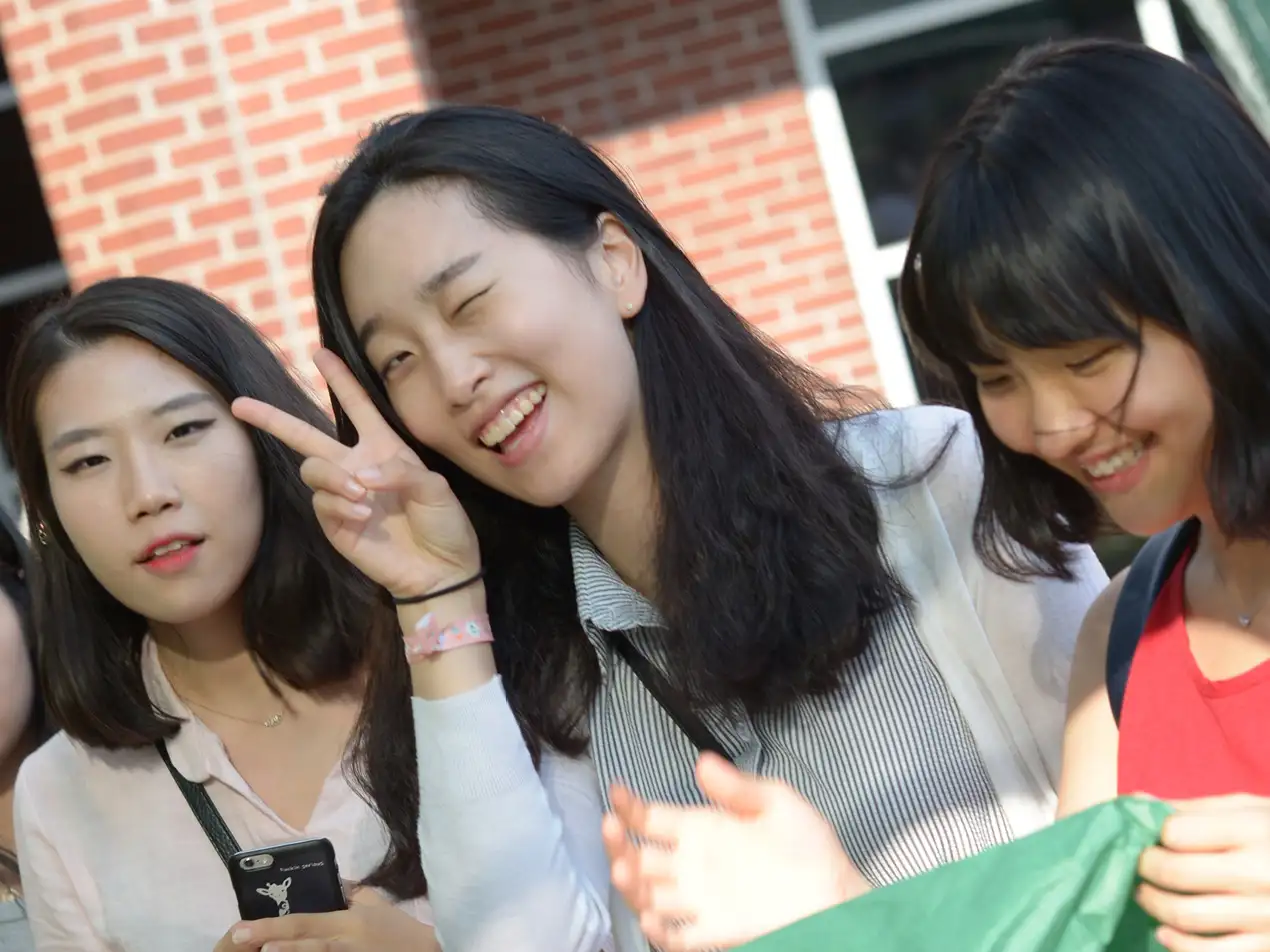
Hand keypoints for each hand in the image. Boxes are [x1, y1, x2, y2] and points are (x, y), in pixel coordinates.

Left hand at [213, 887, 440, 951]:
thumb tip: (334, 885)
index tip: (243, 927)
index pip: (303, 923)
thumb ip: (353, 895)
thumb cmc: (401, 931)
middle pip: (298, 945)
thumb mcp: (377, 906)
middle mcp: (340, 945)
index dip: (271, 926)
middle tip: (238, 939)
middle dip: (267, 942)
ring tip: (260, 951)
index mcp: (346, 924)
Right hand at [232, 349, 479, 598]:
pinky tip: (363, 517)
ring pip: (312, 470)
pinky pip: (321, 503)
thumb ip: (399, 472)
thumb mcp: (434, 488)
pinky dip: (339, 505)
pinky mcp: (335, 524)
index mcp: (384, 449)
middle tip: (240, 404)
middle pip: (307, 435)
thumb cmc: (444, 524)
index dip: (340, 380)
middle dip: (274, 418)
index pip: (357, 407)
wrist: (441, 570)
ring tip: (361, 496)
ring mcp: (343, 495)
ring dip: (332, 478)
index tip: (320, 352)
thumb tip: (358, 474)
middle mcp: (357, 466)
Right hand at [603, 753, 868, 950]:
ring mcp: (700, 902)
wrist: (839, 899)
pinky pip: (676, 936)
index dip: (629, 805)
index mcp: (703, 830)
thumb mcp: (779, 804)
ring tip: (623, 869)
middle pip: (638, 856)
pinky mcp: (714, 933)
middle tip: (611, 828)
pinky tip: (652, 916)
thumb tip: (703, 762)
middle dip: (617, 844)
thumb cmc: (811, 850)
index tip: (617, 791)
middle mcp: (693, 866)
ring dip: (630, 884)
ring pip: (647, 895)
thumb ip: (739, 787)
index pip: (651, 818)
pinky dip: (660, 930)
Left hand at [1138, 794, 1269, 950]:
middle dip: (1143, 868)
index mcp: (1253, 830)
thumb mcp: (1247, 810)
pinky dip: (1177, 944)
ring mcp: (1266, 915)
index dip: (1150, 834)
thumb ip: (1193, 809)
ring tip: (1144, 893)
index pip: (1176, 832)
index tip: (1143, 838)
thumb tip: (1135, 803)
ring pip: (1185, 915)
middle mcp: (1260, 873)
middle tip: (1136, 865)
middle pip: (1175, 873)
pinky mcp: (1268, 947)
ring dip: (1152, 904)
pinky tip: (1165, 932)